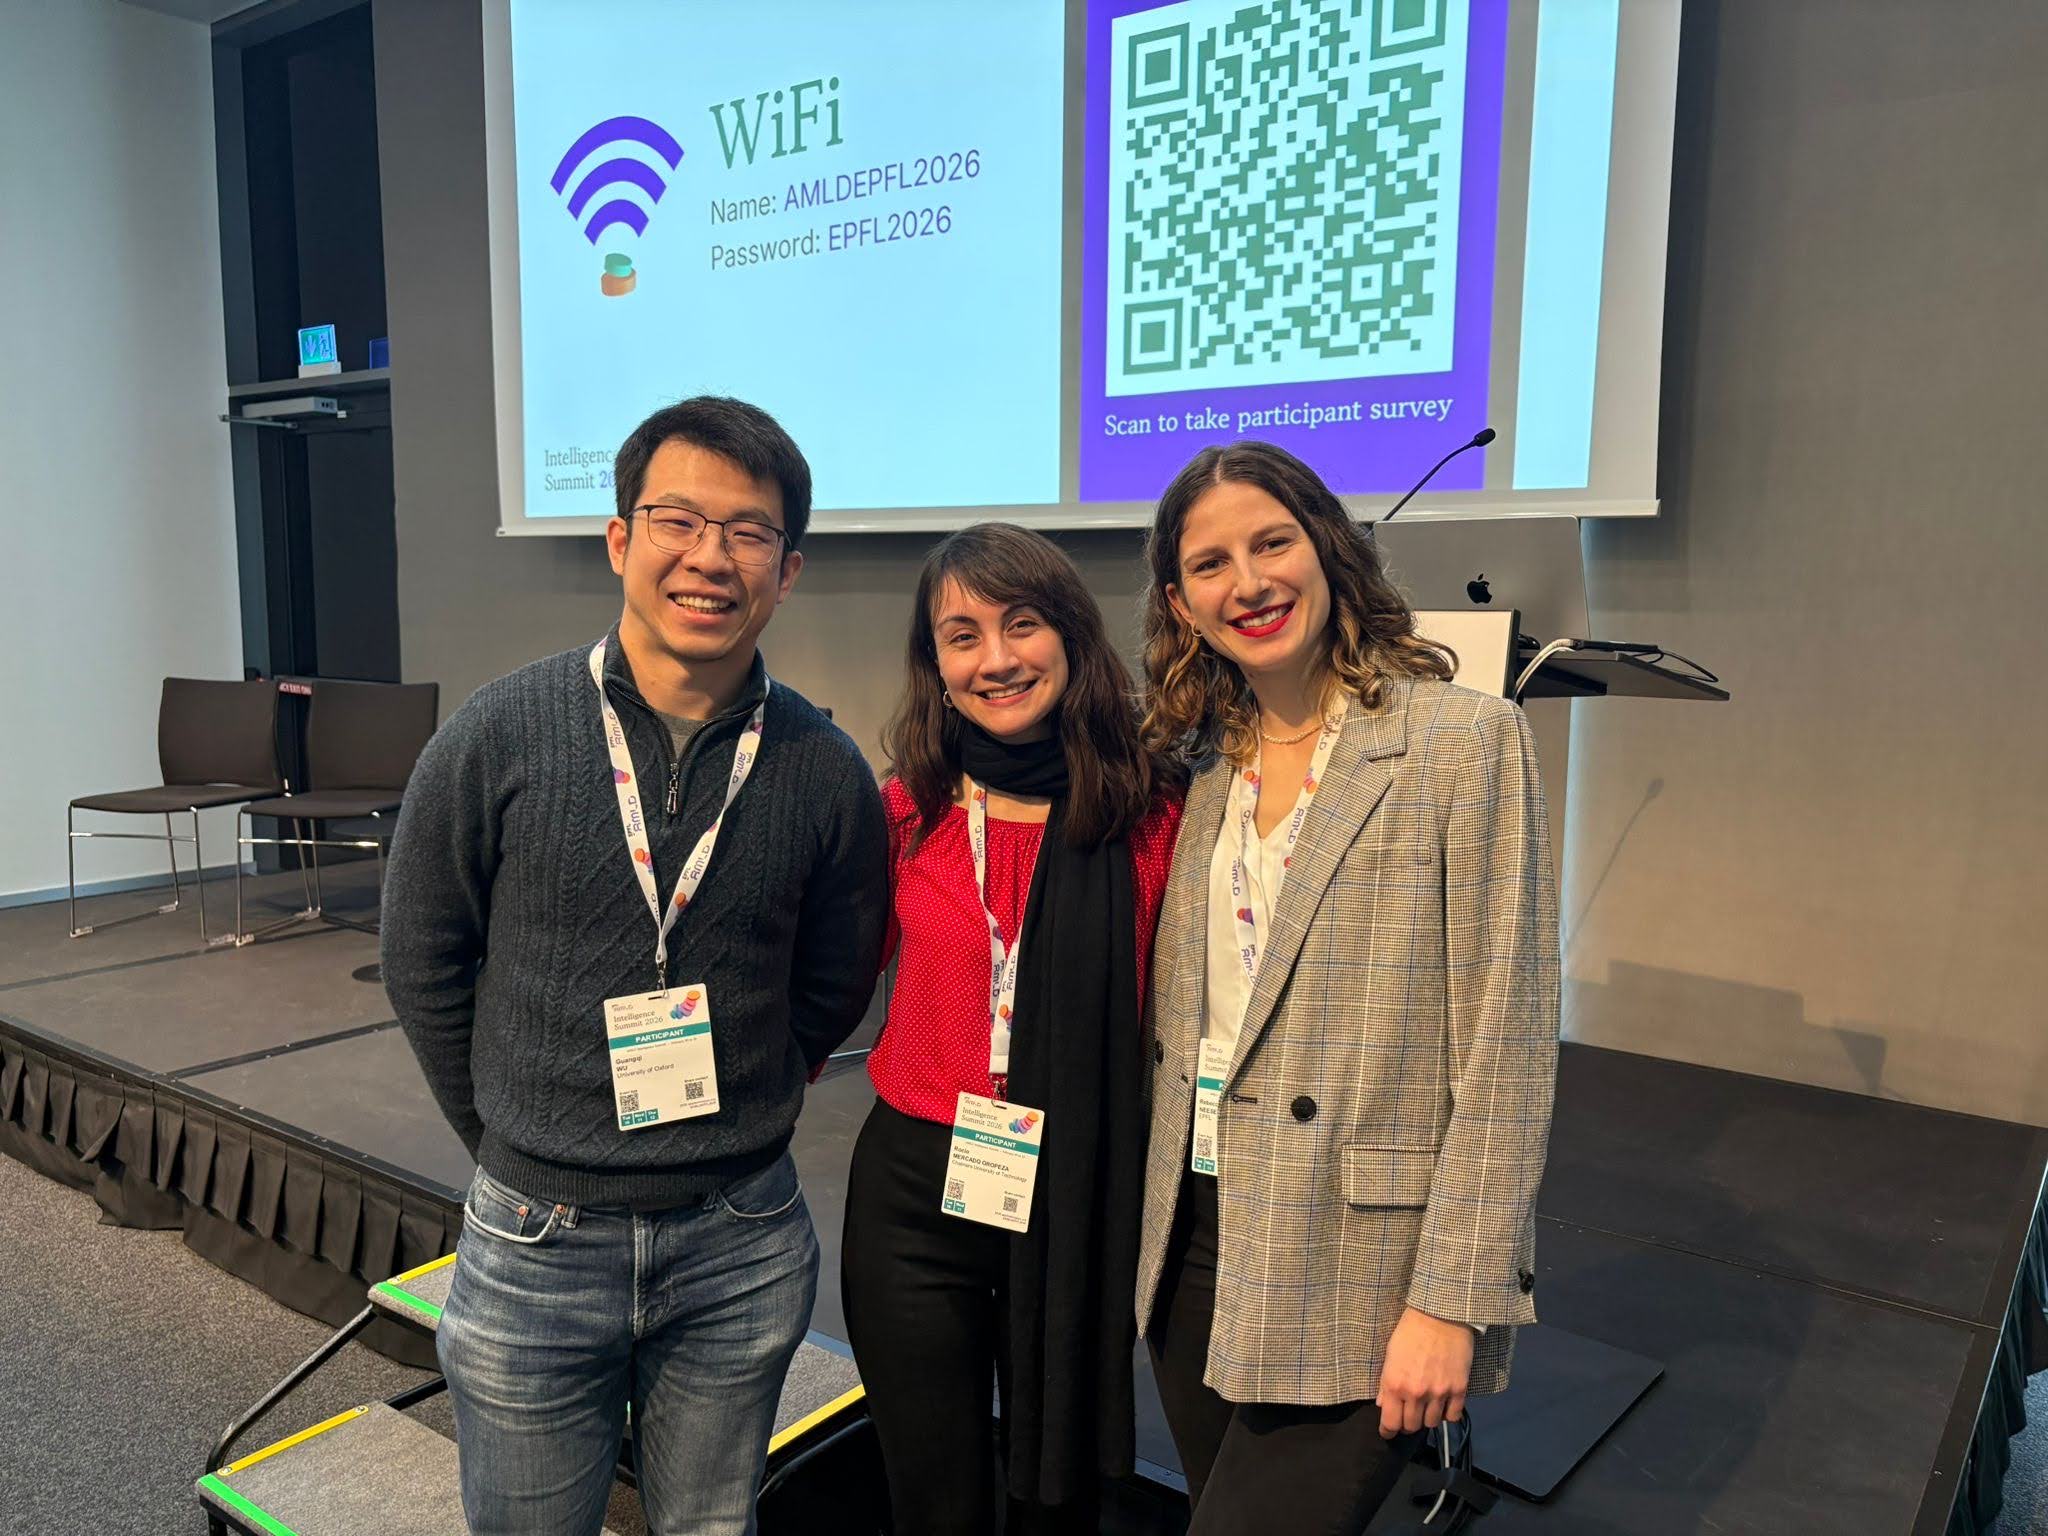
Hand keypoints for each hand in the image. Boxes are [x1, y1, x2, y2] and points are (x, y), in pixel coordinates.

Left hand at [1378, 1306, 1474, 1438]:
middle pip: (1411, 1427)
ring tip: (1425, 1406)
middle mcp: (1416, 1393)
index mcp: (1395, 1384)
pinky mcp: (1459, 1389)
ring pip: (1432, 1424)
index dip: (1388, 1431)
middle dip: (1407, 1424)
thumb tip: (1382, 1404)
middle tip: (1408, 1414)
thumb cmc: (1410, 1331)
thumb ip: (1385, 1383)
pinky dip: (1447, 1414)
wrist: (1440, 1315)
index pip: (1390, 1423)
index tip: (1388, 1432)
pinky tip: (1443, 1404)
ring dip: (1427, 1418)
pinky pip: (1452, 1416)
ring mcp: (1439, 1393)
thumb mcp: (1390, 1354)